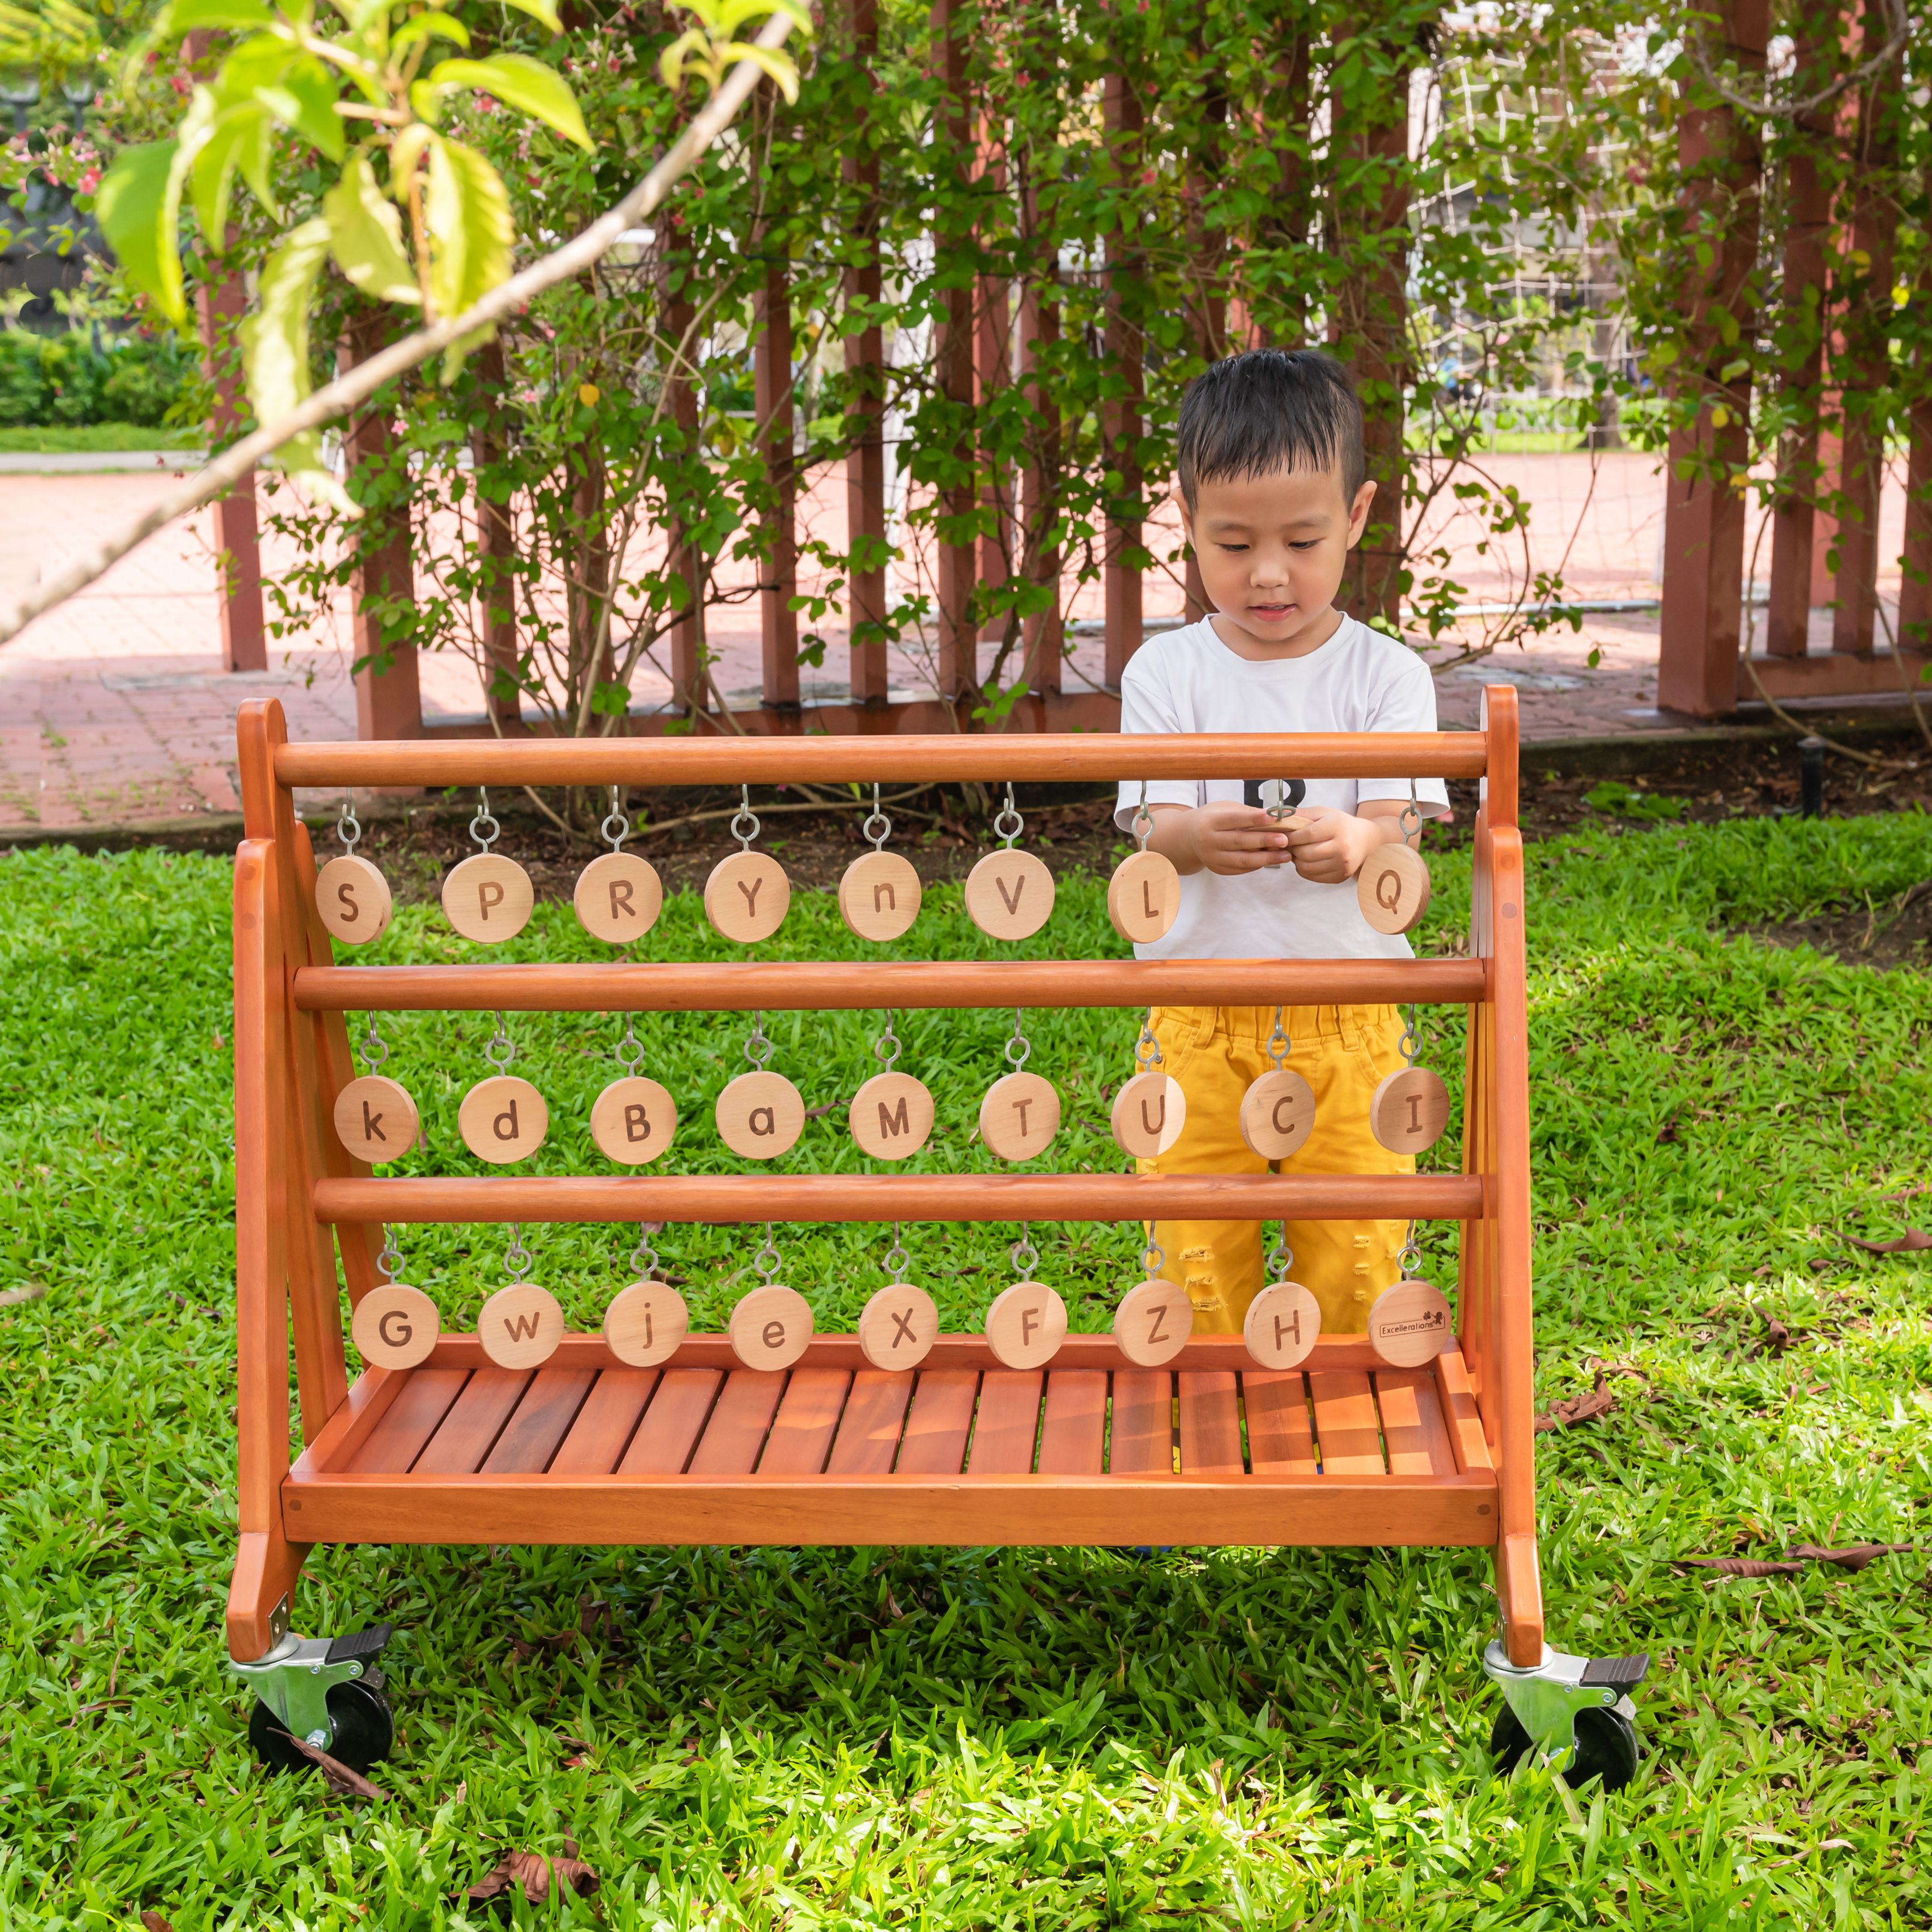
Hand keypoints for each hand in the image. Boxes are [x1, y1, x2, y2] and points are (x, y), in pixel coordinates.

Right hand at [1146, 802, 1293, 875]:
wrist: (1188, 837)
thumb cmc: (1213, 818)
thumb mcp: (1225, 809)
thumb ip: (1247, 813)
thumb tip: (1277, 816)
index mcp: (1210, 821)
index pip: (1234, 819)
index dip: (1254, 818)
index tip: (1274, 816)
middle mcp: (1208, 841)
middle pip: (1240, 842)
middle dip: (1265, 841)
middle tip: (1285, 840)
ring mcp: (1212, 858)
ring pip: (1242, 860)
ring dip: (1267, 858)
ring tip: (1286, 855)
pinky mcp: (1218, 869)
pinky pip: (1241, 869)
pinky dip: (1258, 865)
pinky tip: (1271, 860)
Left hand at [1280, 806, 1390, 883]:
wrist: (1365, 840)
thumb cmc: (1340, 824)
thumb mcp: (1323, 813)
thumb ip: (1301, 814)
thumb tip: (1277, 816)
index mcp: (1337, 828)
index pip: (1307, 835)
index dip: (1291, 837)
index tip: (1283, 836)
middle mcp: (1342, 848)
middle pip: (1305, 853)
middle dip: (1292, 849)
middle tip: (1289, 844)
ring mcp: (1342, 865)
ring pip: (1306, 867)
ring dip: (1296, 860)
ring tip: (1298, 851)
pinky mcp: (1340, 876)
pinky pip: (1312, 876)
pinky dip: (1304, 869)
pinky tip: (1307, 860)